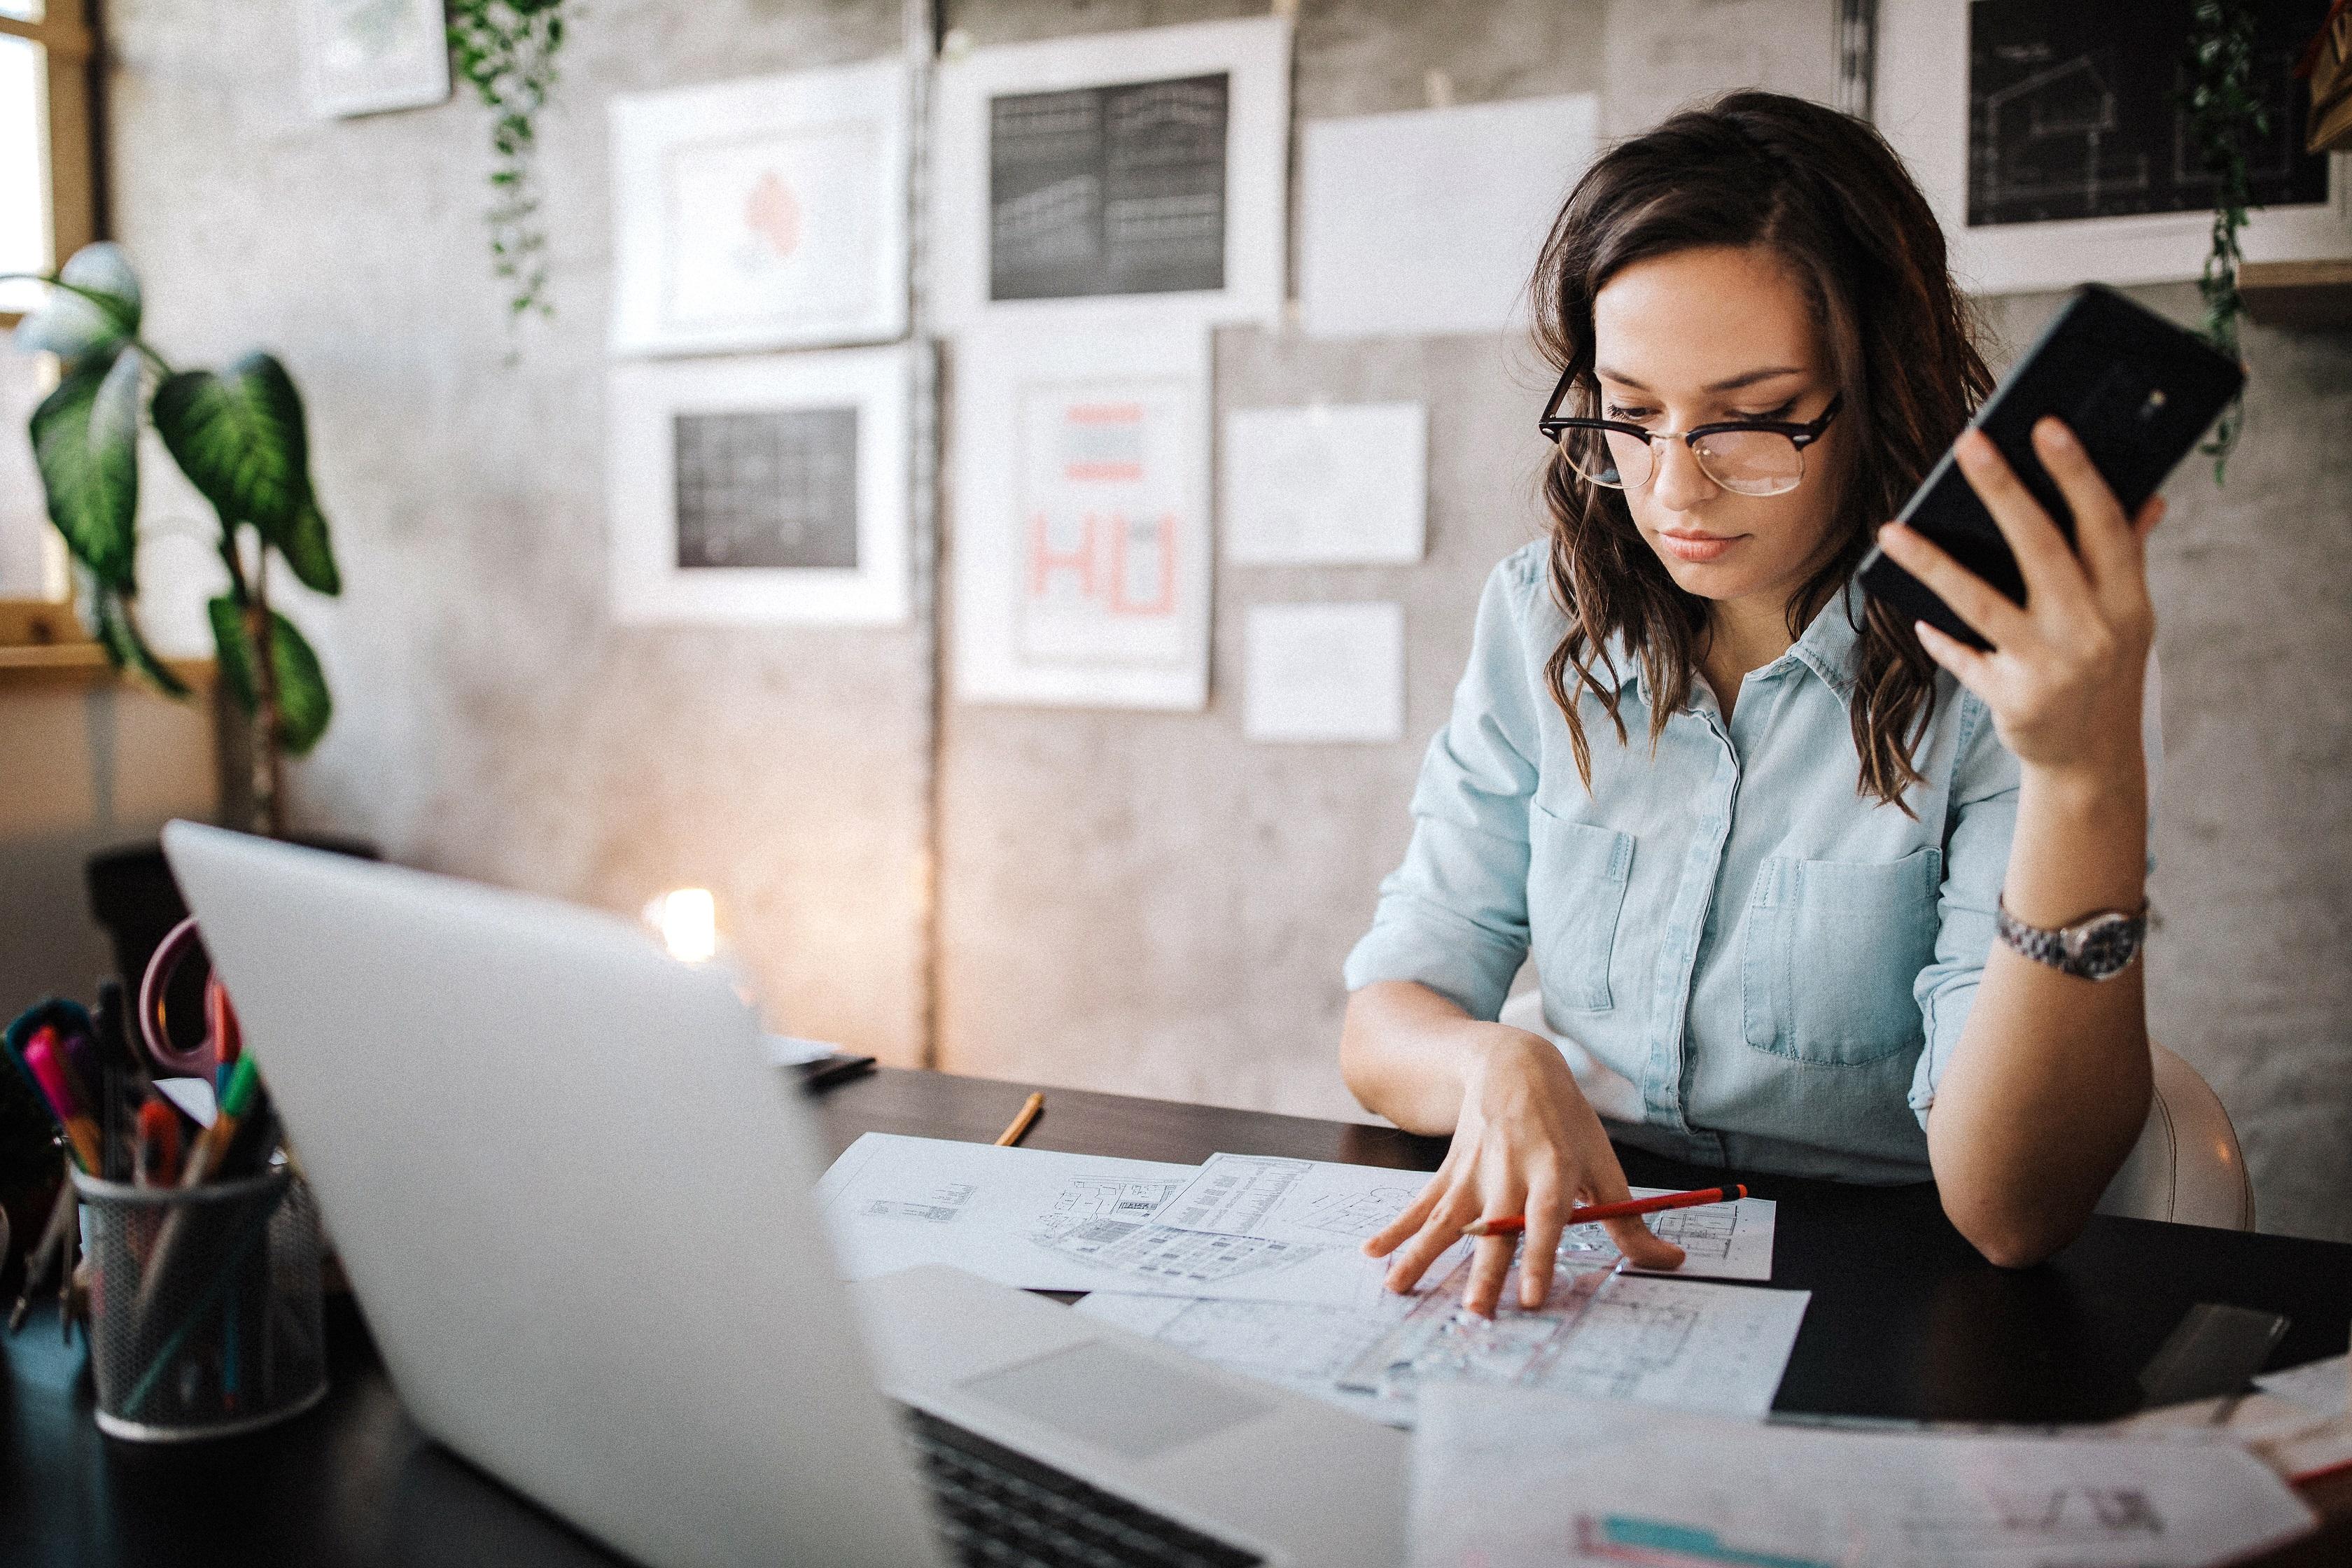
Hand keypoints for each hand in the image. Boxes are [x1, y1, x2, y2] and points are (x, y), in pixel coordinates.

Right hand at [1361, 1026, 1684, 1315]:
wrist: (1512, 1065)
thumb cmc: (1567, 1122)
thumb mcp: (1604, 1163)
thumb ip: (1630, 1222)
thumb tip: (1671, 1264)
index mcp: (1552, 1169)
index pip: (1546, 1219)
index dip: (1540, 1258)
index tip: (1532, 1297)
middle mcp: (1509, 1172)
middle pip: (1495, 1228)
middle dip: (1482, 1271)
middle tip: (1474, 1311)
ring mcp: (1473, 1173)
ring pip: (1446, 1220)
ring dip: (1421, 1255)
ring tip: (1398, 1289)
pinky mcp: (1450, 1173)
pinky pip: (1421, 1206)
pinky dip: (1396, 1230)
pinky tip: (1373, 1253)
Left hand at [1875, 421, 2160, 785]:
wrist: (2093, 760)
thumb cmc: (2104, 669)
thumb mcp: (2128, 619)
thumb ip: (2127, 558)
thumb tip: (2149, 497)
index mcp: (2127, 600)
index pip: (2104, 524)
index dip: (2077, 475)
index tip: (2046, 427)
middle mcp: (2093, 630)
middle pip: (2041, 548)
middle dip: (2004, 491)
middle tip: (1968, 442)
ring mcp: (2051, 667)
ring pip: (1981, 602)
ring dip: (1933, 564)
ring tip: (1892, 530)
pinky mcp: (2012, 700)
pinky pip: (1963, 658)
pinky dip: (1939, 638)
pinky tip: (1915, 617)